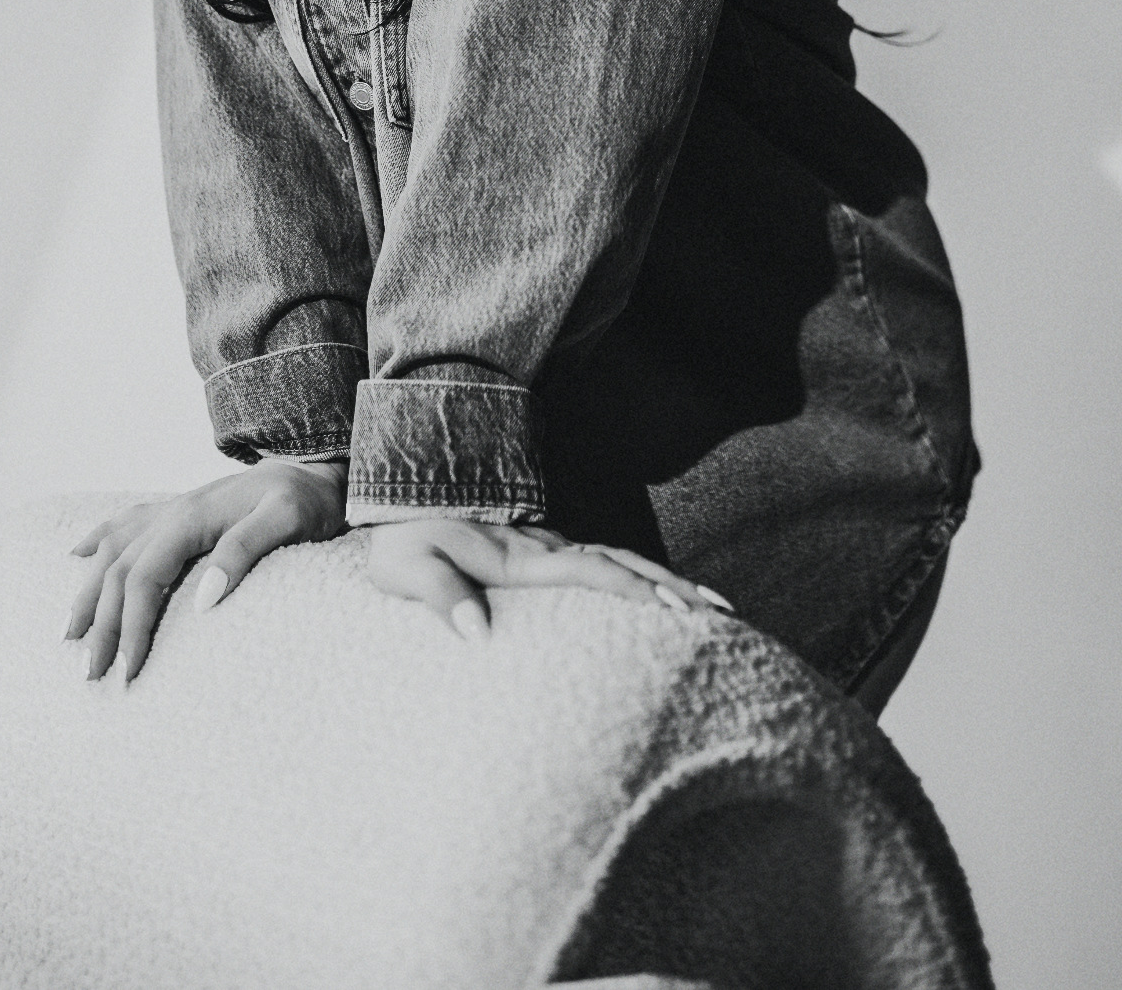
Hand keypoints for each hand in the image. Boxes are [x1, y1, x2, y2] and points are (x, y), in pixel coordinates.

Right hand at [65, 459, 347, 682]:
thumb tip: (203, 599)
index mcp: (191, 517)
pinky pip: (125, 524)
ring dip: (88, 592)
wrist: (316, 466)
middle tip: (92, 676)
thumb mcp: (288, 520)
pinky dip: (97, 540)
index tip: (129, 670)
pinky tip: (77, 556)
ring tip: (68, 635)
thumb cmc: (307, 499)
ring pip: (112, 551)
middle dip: (101, 625)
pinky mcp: (180, 511)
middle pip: (119, 571)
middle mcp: (172, 511)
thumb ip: (245, 550)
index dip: (131, 626)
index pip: (143, 579)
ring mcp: (173, 509)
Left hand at [365, 518, 734, 639]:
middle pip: (622, 562)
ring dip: (666, 579)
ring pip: (619, 558)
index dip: (634, 590)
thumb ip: (440, 594)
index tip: (677, 610)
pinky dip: (639, 575)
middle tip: (723, 613)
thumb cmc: (399, 535)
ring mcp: (546, 545)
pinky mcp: (540, 551)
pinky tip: (659, 594)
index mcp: (518, 557)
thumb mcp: (406, 565)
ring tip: (712, 605)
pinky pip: (603, 561)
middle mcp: (543, 547)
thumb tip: (477, 635)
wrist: (397, 487)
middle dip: (673, 587)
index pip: (590, 571)